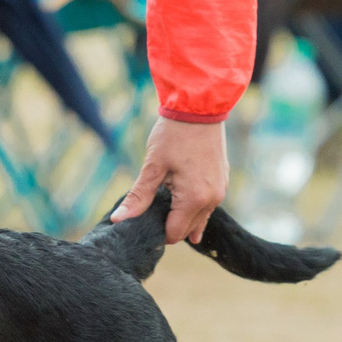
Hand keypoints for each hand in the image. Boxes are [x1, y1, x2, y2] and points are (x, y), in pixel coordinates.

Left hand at [112, 116, 229, 244]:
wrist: (199, 108)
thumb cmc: (174, 135)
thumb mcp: (153, 166)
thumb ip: (138, 197)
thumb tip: (119, 220)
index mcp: (194, 199)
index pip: (174, 233)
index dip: (157, 232)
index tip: (143, 220)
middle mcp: (212, 200)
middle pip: (188, 230)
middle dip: (169, 225)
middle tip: (150, 211)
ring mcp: (220, 190)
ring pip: (199, 218)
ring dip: (182, 216)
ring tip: (164, 204)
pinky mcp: (222, 180)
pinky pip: (208, 205)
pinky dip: (194, 206)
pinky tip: (180, 200)